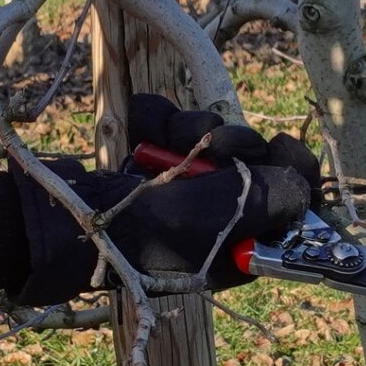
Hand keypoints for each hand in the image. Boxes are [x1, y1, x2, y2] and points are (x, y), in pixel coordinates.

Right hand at [0, 100, 320, 306]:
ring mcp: (177, 184)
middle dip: (232, 143)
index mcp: (236, 244)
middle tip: (218, 146)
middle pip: (250, 159)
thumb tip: (300, 180)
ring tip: (169, 139)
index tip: (285, 145)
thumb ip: (268, 197)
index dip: (293, 172)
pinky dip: (155, 121)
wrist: (65, 220)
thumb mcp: (215, 219)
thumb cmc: (141, 232)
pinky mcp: (145, 159)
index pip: (287, 204)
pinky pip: (165, 122)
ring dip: (189, 129)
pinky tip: (141, 132)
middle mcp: (212, 214)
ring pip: (208, 133)